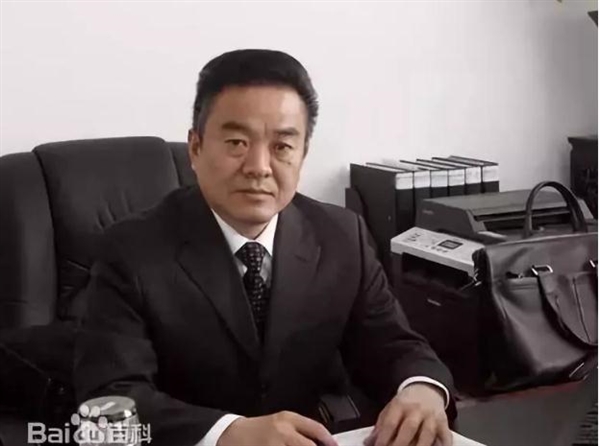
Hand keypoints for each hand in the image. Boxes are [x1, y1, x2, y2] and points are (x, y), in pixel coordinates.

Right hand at [217, 410, 337, 445]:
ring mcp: (273, 445)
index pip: (315, 429)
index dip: (329, 441)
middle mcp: (282, 432)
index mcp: (288, 419)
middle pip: (309, 445)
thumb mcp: (282, 423)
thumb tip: (325, 443)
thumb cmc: (261, 429)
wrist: (232, 435)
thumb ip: (302, 431)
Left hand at [364, 384, 450, 445]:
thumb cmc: (405, 404)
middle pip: (409, 428)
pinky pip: (446, 437)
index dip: (384, 437)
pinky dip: (443, 445)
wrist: (426, 390)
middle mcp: (417, 410)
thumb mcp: (390, 409)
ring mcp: (432, 417)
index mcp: (400, 405)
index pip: (391, 422)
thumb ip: (380, 427)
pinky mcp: (444, 424)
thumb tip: (368, 442)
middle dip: (401, 444)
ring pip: (427, 434)